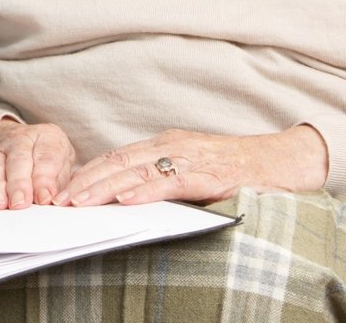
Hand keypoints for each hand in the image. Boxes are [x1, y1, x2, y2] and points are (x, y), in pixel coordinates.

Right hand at [0, 118, 75, 209]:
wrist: (7, 139)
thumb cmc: (43, 156)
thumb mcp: (62, 161)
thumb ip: (60, 180)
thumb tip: (55, 200)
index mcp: (47, 136)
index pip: (47, 156)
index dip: (44, 179)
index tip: (44, 199)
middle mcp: (21, 140)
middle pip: (19, 160)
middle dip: (19, 183)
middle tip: (21, 203)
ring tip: (0, 205)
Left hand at [54, 126, 327, 207]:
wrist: (287, 160)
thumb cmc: (241, 169)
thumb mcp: (195, 169)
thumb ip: (165, 178)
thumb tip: (129, 197)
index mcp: (167, 144)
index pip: (116, 157)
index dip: (87, 173)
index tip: (61, 189)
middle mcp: (174, 145)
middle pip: (118, 162)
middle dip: (85, 181)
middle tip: (57, 200)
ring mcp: (192, 157)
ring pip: (138, 170)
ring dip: (105, 187)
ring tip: (79, 201)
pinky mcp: (211, 174)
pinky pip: (173, 182)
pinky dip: (147, 190)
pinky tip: (127, 199)